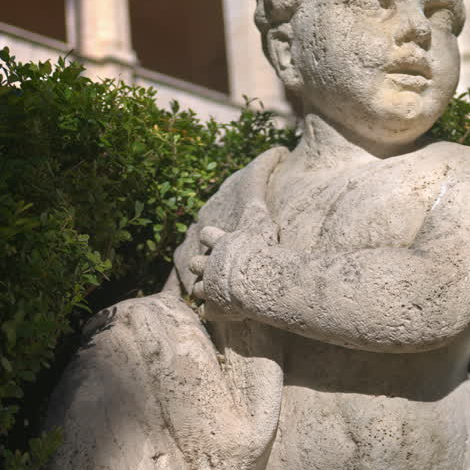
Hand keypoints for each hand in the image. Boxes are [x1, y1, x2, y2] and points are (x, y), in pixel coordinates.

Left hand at [188, 200, 277, 321]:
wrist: (255, 280)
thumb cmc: (259, 249)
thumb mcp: (260, 220)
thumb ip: (260, 200)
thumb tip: (273, 157)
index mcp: (219, 244)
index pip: (208, 235)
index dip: (210, 236)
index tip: (209, 236)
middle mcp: (209, 266)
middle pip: (196, 263)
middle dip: (200, 264)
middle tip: (204, 267)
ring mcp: (209, 289)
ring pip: (197, 289)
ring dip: (202, 289)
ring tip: (207, 292)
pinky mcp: (214, 309)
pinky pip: (206, 312)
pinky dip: (210, 312)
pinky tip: (214, 312)